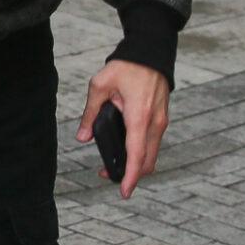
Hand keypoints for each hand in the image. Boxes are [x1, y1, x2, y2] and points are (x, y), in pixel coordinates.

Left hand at [76, 59, 170, 199]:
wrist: (150, 53)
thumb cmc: (126, 67)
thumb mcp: (100, 85)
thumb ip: (90, 113)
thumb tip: (83, 137)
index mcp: (139, 116)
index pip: (136, 155)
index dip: (130, 176)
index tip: (124, 192)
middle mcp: (154, 123)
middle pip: (146, 161)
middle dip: (129, 175)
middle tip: (105, 176)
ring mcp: (160, 122)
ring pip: (151, 155)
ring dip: (136, 165)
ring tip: (112, 165)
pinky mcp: (161, 119)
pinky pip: (152, 144)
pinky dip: (141, 153)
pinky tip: (125, 151)